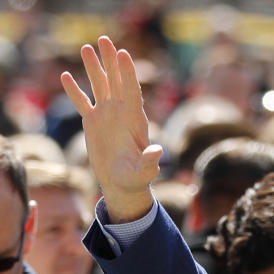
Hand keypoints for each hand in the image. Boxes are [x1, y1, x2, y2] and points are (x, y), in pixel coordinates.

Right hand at [60, 35, 161, 221]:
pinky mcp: (93, 123)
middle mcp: (121, 113)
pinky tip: (66, 76)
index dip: (128, 73)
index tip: (124, 53)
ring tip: (86, 48)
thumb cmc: (137, 178)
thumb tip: (158, 151)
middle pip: (116, 81)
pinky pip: (82, 103)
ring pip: (99, 86)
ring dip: (93, 68)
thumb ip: (150, 160)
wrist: (123, 184)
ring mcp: (107, 116)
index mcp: (135, 120)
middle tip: (104, 39)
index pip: (132, 91)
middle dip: (111, 61)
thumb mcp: (145, 171)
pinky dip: (74, 91)